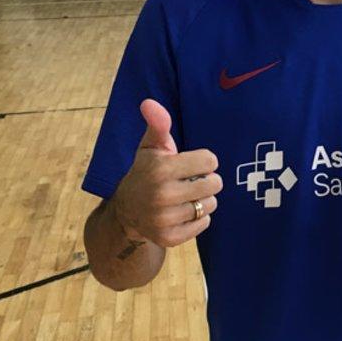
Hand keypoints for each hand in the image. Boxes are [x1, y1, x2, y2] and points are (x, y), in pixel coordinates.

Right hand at [110, 99, 222, 247]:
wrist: (127, 212)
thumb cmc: (146, 172)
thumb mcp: (150, 147)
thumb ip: (157, 124)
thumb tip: (149, 103)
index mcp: (160, 169)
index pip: (210, 161)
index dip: (204, 161)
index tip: (191, 164)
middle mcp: (161, 195)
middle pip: (214, 183)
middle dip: (206, 180)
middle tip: (190, 181)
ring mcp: (165, 219)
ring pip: (210, 204)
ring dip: (203, 199)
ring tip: (186, 196)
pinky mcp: (170, 237)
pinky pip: (204, 223)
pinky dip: (199, 218)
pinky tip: (183, 212)